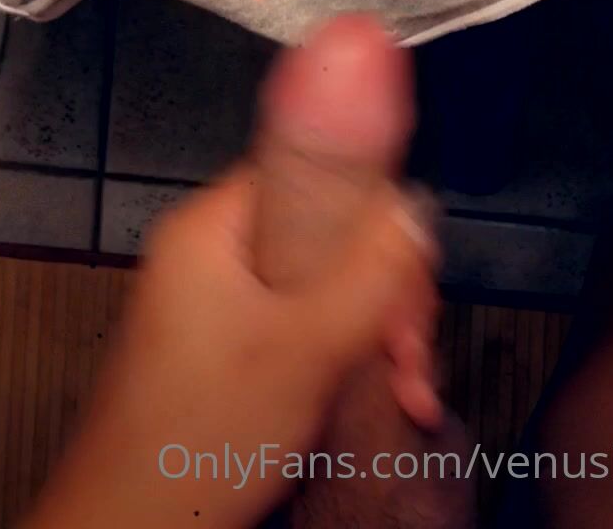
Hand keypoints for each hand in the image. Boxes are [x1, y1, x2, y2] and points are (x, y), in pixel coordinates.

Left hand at [23, 165, 434, 528]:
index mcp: (211, 229)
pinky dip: (350, 358)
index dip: (369, 212)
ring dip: (377, 335)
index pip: (307, 175)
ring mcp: (221, 305)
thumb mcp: (303, 347)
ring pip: (326, 287)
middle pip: (326, 237)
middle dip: (383, 293)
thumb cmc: (199, 436)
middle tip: (410, 348)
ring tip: (407, 390)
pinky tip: (389, 399)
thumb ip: (367, 272)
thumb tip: (413, 203)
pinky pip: (308, 327)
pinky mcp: (234, 350)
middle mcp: (213, 255)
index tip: (409, 266)